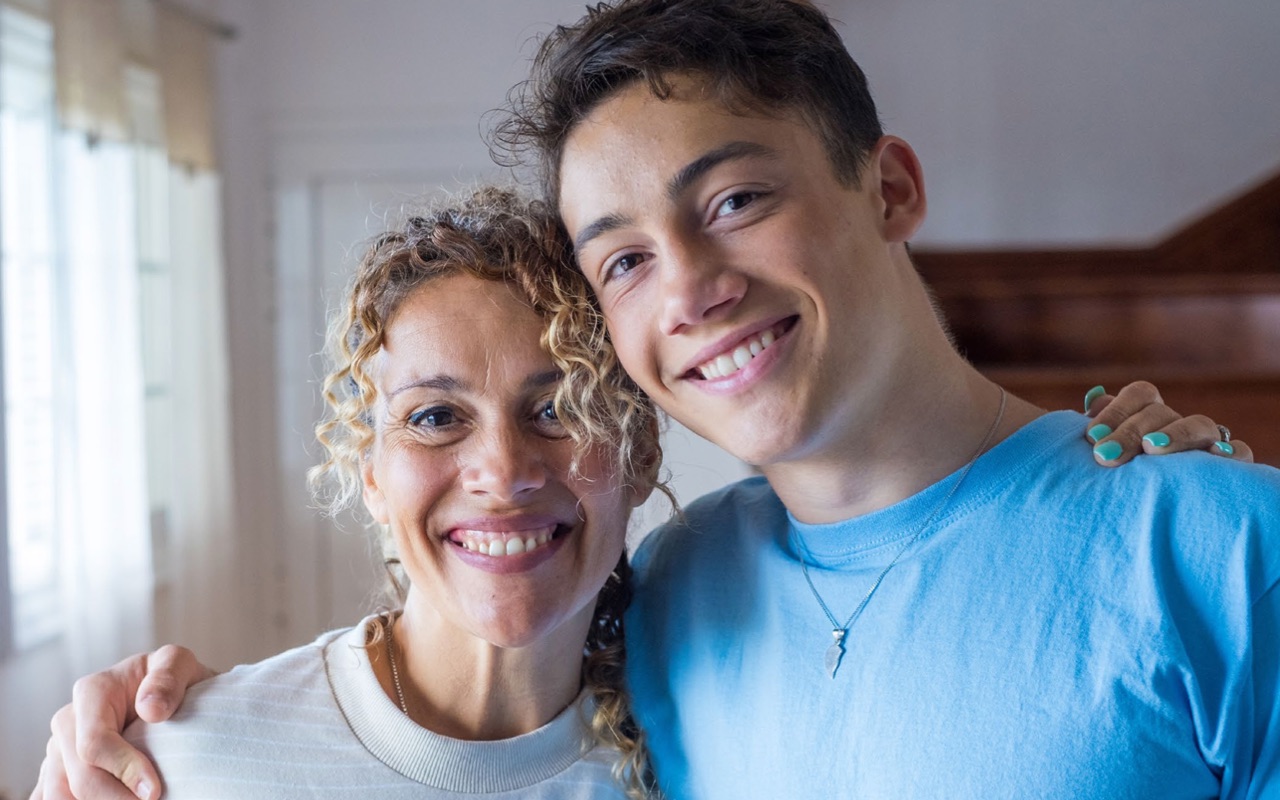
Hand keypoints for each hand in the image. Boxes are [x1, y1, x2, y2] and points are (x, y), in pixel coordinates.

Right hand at [30, 645, 214, 799]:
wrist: (168, 693)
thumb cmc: (173, 680)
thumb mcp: (179, 664)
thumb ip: (169, 677)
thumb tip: (151, 709)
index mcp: (92, 692)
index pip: (94, 744)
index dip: (123, 770)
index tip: (154, 790)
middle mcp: (68, 722)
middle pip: (78, 777)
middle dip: (115, 798)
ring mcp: (58, 750)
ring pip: (60, 795)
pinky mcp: (59, 772)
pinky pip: (52, 797)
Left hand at [1083, 381, 1253, 466]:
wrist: (1145, 517)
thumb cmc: (1117, 481)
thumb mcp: (1102, 454)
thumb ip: (1098, 429)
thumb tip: (1093, 399)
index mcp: (1148, 414)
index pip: (1140, 394)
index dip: (1116, 410)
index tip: (1091, 437)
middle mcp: (1177, 424)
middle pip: (1160, 413)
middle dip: (1130, 432)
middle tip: (1105, 455)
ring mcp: (1205, 442)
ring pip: (1199, 425)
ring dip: (1176, 434)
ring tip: (1152, 448)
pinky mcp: (1228, 466)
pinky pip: (1240, 453)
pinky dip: (1233, 453)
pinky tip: (1216, 459)